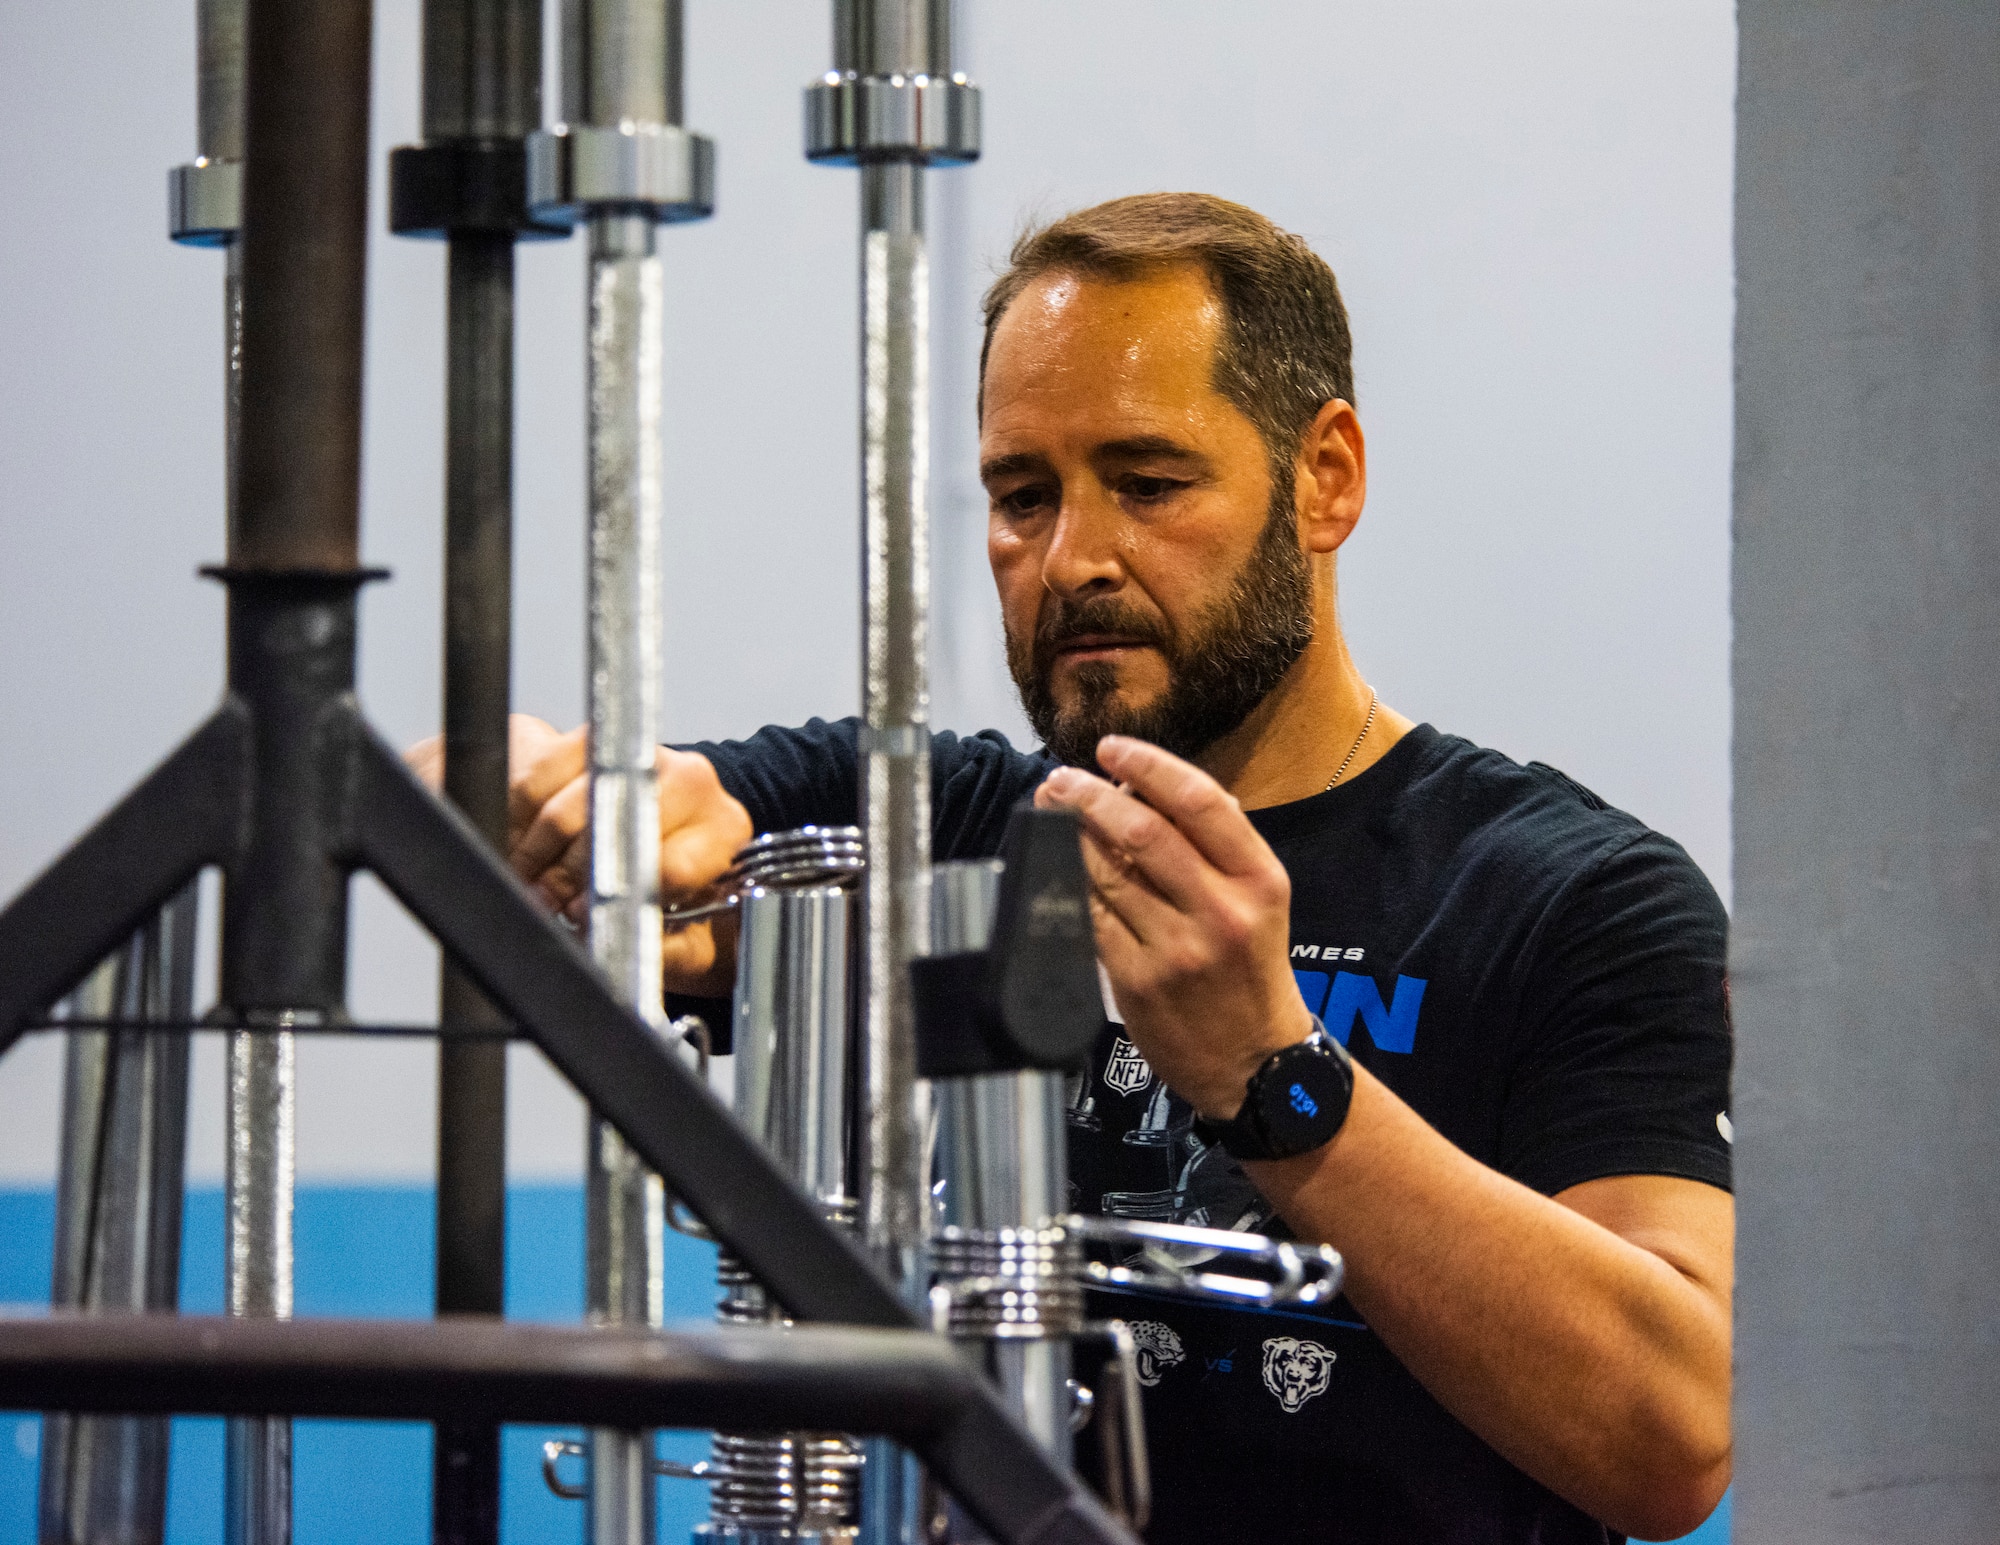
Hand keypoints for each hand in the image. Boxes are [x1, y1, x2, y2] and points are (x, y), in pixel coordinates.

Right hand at [405, 713, 751, 995]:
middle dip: (567, 876)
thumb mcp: (688, 940)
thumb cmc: (679, 893)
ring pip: (563, 807)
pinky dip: (519, 816)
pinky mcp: (596, 740)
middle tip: (551, 901)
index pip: (669, 863)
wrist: (665, 835)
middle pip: (607, 829)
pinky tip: (531, 840)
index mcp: (724, 830)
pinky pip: (535, 778)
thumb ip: (668, 952)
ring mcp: (643, 755)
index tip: (586, 915)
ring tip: (536, 876)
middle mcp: (691, 782)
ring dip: (536, 851)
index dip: (619, 895)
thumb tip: (631, 947)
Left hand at [1033, 735, 1313, 1118]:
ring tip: (1049, 812)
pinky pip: (1091, 918)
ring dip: (1068, 835)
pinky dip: (1068, 885)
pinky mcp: (1139, 980)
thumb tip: (1147, 790)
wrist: (1256, 1064)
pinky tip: (1053, 865)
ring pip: (1107, 873)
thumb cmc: (1251, 973)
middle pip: (1143, 832)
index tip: (1111, 748)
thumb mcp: (1258, 902)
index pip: (1199, 801)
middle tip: (1061, 780)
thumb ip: (1214, 848)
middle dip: (1090, 796)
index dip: (1148, 766)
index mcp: (1259, 879)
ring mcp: (1177, 948)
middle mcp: (1221, 910)